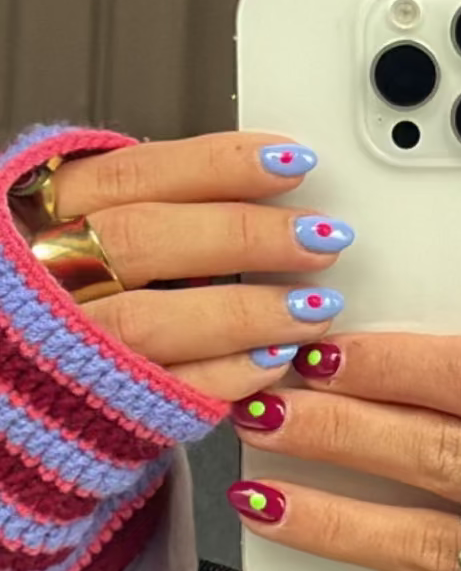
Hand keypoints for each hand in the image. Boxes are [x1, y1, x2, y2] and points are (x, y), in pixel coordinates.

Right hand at [42, 133, 351, 400]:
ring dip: (246, 312)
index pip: (132, 175)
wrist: (22, 388)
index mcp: (42, 216)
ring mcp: (67, 345)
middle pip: (142, 241)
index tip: (292, 162)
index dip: (216, 165)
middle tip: (319, 236)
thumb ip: (150, 202)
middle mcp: (46, 277)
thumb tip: (256, 173)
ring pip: (151, 321)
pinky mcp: (98, 408)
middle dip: (243, 236)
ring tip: (314, 306)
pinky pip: (165, 393)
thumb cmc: (65, 295)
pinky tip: (275, 359)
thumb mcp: (83, 226)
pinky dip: (226, 376)